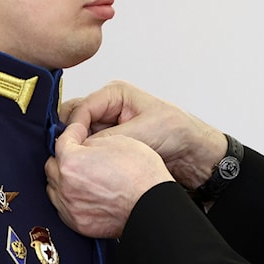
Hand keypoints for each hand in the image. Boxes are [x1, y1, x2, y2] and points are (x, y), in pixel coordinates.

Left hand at [45, 122, 172, 237]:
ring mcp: (70, 207)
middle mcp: (65, 186)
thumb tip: (82, 145)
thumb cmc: (141, 175)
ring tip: (85, 177)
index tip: (78, 132)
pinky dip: (72, 199)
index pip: (62, 140)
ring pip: (55, 188)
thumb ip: (91, 141)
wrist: (153, 206)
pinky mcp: (77, 224)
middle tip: (81, 155)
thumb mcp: (118, 141)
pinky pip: (65, 208)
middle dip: (65, 158)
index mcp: (72, 161)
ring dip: (65, 180)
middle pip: (52, 165)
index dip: (73, 132)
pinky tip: (88, 194)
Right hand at [62, 81, 226, 189]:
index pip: (80, 107)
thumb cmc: (177, 132)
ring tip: (81, 165)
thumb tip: (81, 149)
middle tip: (71, 156)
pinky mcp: (110, 143)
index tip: (70, 147)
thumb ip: (110, 140)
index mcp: (114, 94)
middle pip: (74, 120)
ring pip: (80, 138)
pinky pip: (90, 150)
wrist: (193, 152)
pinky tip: (90, 169)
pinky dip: (89, 158)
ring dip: (80, 150)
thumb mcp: (142, 133)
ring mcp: (107, 126)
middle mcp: (107, 107)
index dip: (73, 128)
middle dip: (72, 139)